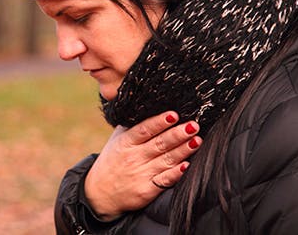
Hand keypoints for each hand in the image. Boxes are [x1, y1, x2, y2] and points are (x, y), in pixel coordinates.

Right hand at [84, 111, 201, 220]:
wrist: (100, 193)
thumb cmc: (113, 160)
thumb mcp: (116, 139)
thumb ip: (132, 125)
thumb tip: (149, 106)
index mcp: (125, 142)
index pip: (144, 130)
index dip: (159, 122)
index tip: (173, 115)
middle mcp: (133, 157)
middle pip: (159, 144)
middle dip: (178, 134)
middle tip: (193, 125)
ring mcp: (140, 174)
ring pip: (165, 160)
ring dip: (183, 150)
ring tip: (197, 141)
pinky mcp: (146, 191)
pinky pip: (163, 181)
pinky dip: (175, 174)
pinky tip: (186, 166)